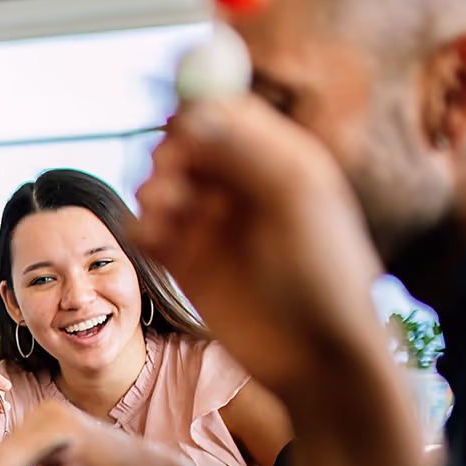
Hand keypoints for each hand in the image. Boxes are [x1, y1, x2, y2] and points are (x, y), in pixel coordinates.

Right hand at [134, 96, 387, 407]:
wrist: (315, 354)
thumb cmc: (322, 275)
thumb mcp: (293, 200)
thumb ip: (245, 149)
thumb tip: (193, 111)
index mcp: (278, 159)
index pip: (226, 112)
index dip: (198, 112)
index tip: (179, 127)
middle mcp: (241, 186)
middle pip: (185, 144)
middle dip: (171, 154)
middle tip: (172, 178)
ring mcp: (211, 224)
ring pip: (161, 184)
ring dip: (153, 191)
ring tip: (168, 215)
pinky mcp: (186, 261)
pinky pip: (147, 230)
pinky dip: (142, 228)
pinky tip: (156, 241)